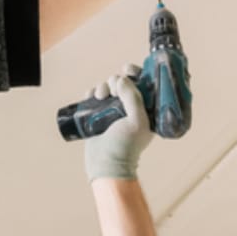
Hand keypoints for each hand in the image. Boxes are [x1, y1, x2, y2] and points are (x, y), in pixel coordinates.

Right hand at [83, 67, 152, 181]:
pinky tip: (90, 97)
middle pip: (123, 83)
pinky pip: (94, 97)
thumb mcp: (136, 121)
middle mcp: (131, 108)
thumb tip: (121, 79)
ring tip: (100, 96)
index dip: (137, 73)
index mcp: (146, 109)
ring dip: (103, 86)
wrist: (106, 166)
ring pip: (108, 88)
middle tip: (112, 89)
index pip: (144, 84)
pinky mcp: (98, 116)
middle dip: (116, 80)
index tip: (127, 69)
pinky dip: (91, 93)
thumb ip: (133, 98)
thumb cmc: (126, 147)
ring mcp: (114, 112)